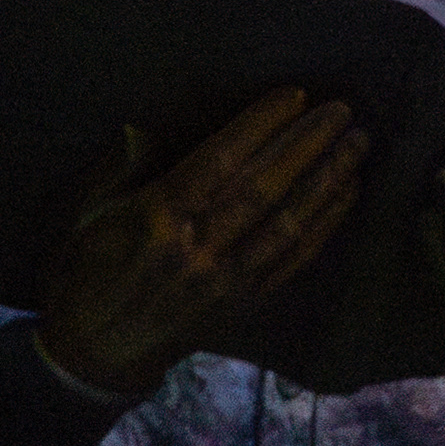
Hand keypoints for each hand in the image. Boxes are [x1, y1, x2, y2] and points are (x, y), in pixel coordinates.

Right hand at [36, 88, 368, 397]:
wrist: (96, 351)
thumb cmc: (87, 272)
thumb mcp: (87, 213)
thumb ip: (121, 168)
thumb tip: (142, 127)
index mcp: (157, 218)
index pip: (221, 160)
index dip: (261, 124)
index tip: (295, 95)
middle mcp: (198, 248)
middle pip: (266, 186)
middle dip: (307, 144)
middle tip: (341, 109)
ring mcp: (227, 279)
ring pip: (290, 221)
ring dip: (328, 179)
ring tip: (357, 143)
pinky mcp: (247, 303)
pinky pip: (296, 257)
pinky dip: (325, 223)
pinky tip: (347, 192)